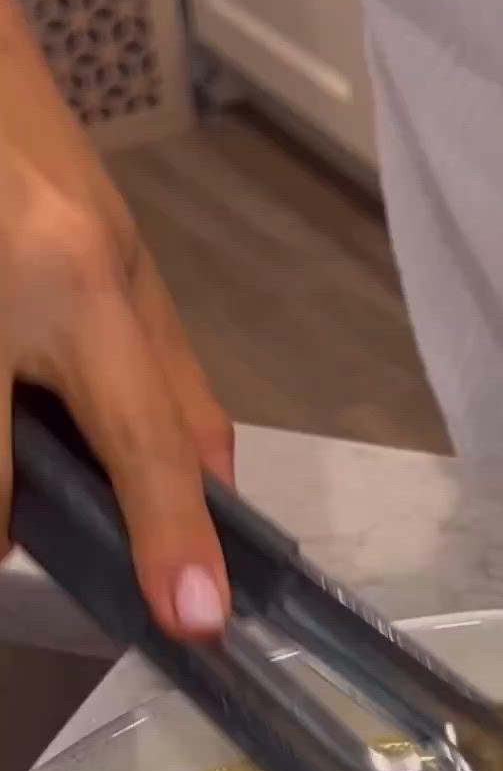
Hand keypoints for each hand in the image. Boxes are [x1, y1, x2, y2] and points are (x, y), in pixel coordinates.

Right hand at [0, 0, 231, 637]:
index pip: (140, 438)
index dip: (169, 537)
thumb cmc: (29, 152)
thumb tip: (215, 498)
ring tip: (4, 410)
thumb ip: (170, 387)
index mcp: (76, 281)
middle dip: (7, 527)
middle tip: (16, 524)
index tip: (193, 618)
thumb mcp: (123, 258)